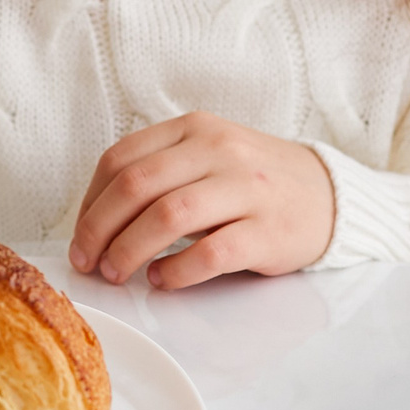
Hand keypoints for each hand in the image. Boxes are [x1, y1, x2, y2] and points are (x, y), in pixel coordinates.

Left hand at [67, 112, 333, 288]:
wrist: (329, 196)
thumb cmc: (254, 182)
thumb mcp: (207, 156)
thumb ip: (159, 172)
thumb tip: (96, 220)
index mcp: (194, 128)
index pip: (120, 159)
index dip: (89, 202)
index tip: (80, 236)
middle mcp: (218, 150)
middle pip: (136, 186)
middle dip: (99, 229)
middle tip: (88, 262)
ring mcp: (246, 188)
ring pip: (168, 216)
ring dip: (130, 250)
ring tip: (118, 274)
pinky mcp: (268, 230)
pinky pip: (211, 252)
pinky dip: (177, 271)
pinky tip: (163, 281)